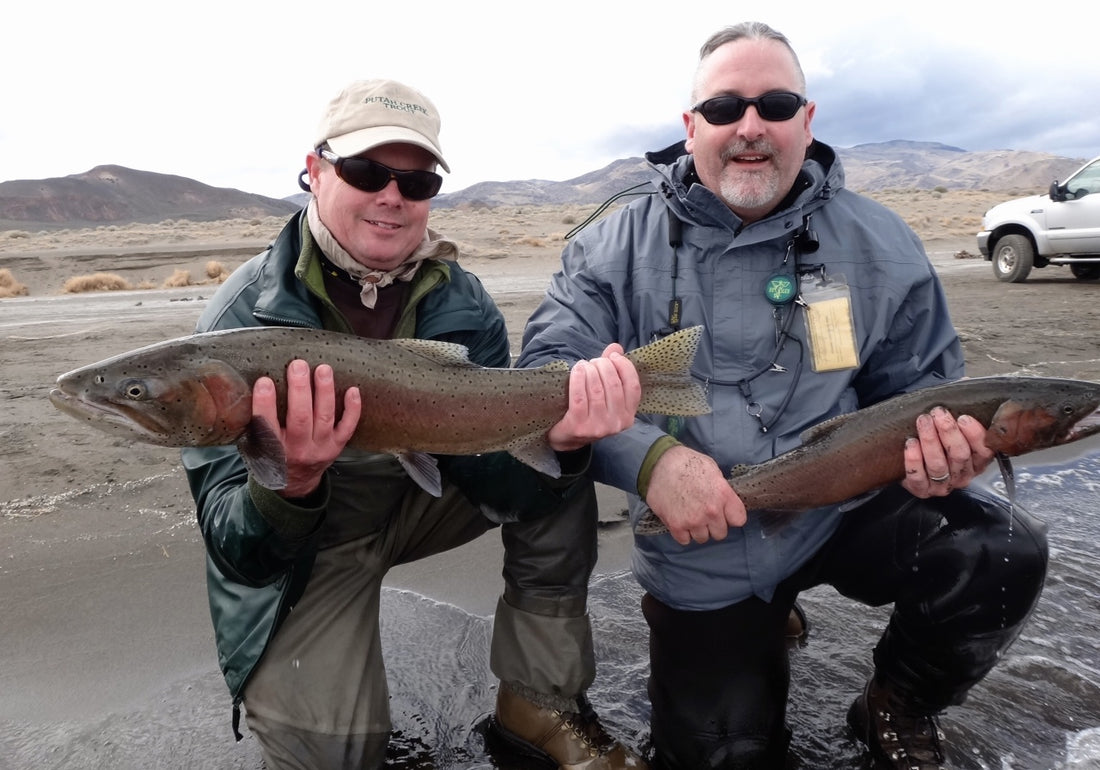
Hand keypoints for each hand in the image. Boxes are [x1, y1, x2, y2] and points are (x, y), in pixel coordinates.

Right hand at [252, 359, 360, 498]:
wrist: (295, 483)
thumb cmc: (273, 456)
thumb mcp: (256, 446)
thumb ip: (255, 423)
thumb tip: (251, 384)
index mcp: (273, 450)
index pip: (267, 426)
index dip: (265, 403)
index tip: (264, 381)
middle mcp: (298, 450)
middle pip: (300, 418)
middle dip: (300, 390)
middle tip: (298, 365)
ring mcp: (321, 448)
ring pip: (324, 418)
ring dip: (324, 392)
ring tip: (323, 369)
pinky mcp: (337, 446)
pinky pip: (348, 427)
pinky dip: (352, 409)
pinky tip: (353, 390)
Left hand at [547, 344, 641, 451]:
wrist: (567, 438)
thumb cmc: (589, 411)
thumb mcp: (605, 395)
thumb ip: (613, 370)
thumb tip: (616, 347)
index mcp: (628, 416)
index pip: (633, 386)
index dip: (624, 367)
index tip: (613, 356)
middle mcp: (616, 423)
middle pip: (613, 384)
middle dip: (603, 366)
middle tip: (594, 362)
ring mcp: (598, 426)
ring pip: (596, 389)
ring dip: (589, 370)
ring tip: (583, 365)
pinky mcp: (579, 426)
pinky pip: (579, 396)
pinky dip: (578, 379)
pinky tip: (576, 370)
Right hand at [645, 445, 746, 544]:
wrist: (660, 463)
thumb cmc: (687, 463)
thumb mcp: (713, 470)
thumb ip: (722, 490)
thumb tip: (725, 503)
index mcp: (723, 494)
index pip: (739, 520)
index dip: (731, 517)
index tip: (725, 514)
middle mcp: (711, 511)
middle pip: (720, 533)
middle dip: (713, 525)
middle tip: (703, 514)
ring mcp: (693, 520)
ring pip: (702, 538)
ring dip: (697, 530)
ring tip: (690, 515)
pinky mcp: (676, 525)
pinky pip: (685, 540)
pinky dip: (682, 533)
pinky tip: (679, 520)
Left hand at [902, 407, 994, 496]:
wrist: (906, 462)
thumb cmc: (936, 440)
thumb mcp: (954, 429)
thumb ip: (961, 418)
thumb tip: (961, 396)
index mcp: (976, 462)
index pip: (985, 451)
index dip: (975, 435)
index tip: (963, 418)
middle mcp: (962, 475)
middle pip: (960, 455)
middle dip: (949, 432)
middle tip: (938, 414)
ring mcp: (943, 485)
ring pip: (939, 465)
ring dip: (930, 441)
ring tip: (923, 422)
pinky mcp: (922, 489)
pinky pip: (918, 477)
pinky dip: (914, 459)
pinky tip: (910, 443)